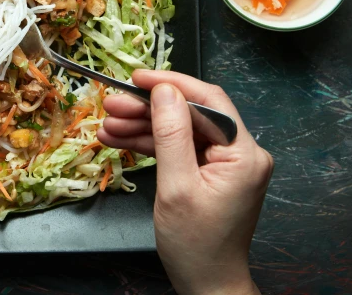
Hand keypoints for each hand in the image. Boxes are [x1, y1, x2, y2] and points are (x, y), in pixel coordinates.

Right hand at [98, 71, 272, 294]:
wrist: (206, 284)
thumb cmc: (195, 244)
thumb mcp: (176, 187)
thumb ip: (171, 134)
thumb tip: (164, 90)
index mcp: (244, 154)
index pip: (208, 102)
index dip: (171, 85)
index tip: (136, 78)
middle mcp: (240, 153)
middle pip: (190, 114)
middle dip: (148, 109)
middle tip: (111, 104)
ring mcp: (225, 163)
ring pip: (180, 130)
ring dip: (142, 126)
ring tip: (107, 125)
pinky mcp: (210, 172)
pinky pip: (178, 149)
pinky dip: (150, 145)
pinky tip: (119, 139)